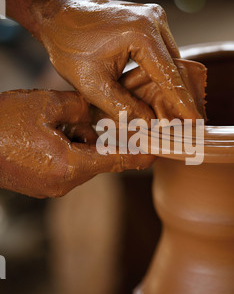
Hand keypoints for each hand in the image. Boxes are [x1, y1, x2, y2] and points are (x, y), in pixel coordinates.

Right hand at [0, 90, 153, 197]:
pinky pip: (68, 167)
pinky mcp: (42, 186)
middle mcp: (65, 183)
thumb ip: (79, 107)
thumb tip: (95, 111)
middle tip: (99, 117)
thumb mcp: (45, 105)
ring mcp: (52, 188)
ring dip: (82, 143)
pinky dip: (69, 151)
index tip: (157, 151)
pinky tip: (52, 133)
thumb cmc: (3, 124)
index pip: (118, 162)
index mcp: (70, 165)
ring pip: (83, 162)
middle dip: (102, 138)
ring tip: (62, 122)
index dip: (140, 155)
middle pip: (100, 160)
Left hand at [38, 0, 199, 121]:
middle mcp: (154, 20)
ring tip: (171, 111)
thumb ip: (123, 107)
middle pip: (175, 66)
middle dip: (179, 95)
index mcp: (142, 33)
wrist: (58, 14)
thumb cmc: (69, 46)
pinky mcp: (149, 19)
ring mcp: (153, 16)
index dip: (182, 103)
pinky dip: (160, 71)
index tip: (196, 121)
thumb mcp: (92, 85)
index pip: (169, 76)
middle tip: (186, 121)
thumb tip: (149, 125)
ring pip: (170, 59)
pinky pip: (162, 51)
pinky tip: (157, 90)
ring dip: (169, 84)